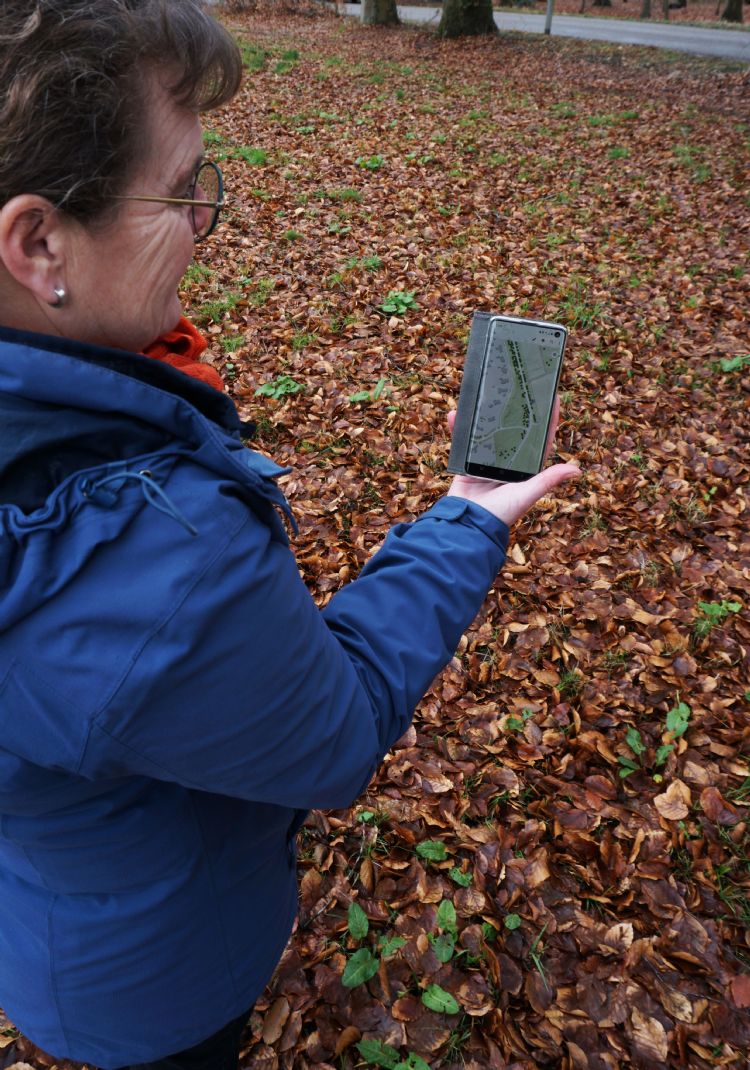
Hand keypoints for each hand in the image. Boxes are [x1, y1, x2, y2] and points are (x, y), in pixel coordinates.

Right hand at [446, 396, 579, 526]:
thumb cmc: (501, 512)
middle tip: (516, 387)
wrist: (468, 524)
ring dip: (483, 416)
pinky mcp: (467, 463)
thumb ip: (547, 480)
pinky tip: (455, 415)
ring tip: (483, 396)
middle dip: (513, 410)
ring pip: (487, 432)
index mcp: (526, 468)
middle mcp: (508, 463)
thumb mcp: (526, 494)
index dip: (547, 419)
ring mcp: (487, 462)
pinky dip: (458, 429)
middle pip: (513, 430)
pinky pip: (464, 441)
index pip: (541, 439)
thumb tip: (577, 469)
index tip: (552, 396)